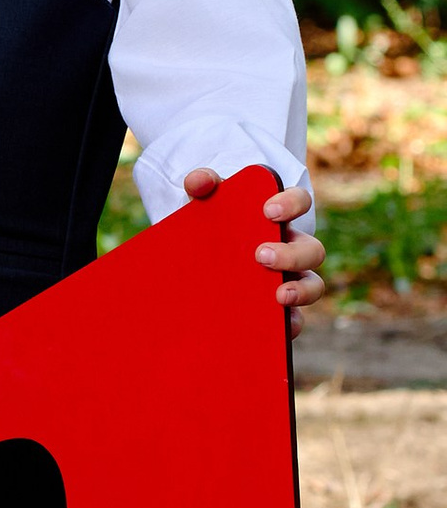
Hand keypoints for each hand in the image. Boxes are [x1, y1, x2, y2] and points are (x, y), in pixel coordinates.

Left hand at [181, 165, 324, 311]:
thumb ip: (201, 185)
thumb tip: (200, 181)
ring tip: (279, 295)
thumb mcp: (203, 203)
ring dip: (301, 291)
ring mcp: (288, 279)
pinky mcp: (279, 309)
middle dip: (291, 254)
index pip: (299, 201)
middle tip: (261, 255)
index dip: (292, 203)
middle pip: (312, 250)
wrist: (194, 258)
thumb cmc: (210, 224)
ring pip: (313, 286)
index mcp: (276, 218)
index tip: (268, 210)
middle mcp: (290, 248)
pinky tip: (278, 327)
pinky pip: (296, 320)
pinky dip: (292, 324)